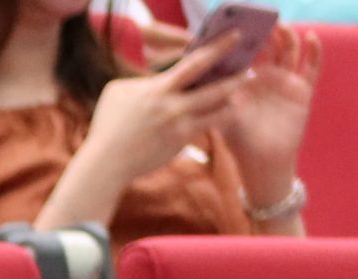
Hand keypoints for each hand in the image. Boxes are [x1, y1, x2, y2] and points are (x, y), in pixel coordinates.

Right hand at [77, 46, 244, 190]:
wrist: (106, 163)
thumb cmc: (107, 125)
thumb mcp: (118, 91)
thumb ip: (142, 79)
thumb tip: (160, 74)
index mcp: (158, 89)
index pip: (195, 62)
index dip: (218, 47)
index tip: (235, 37)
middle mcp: (173, 107)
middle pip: (215, 87)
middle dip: (236, 75)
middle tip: (252, 67)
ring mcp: (179, 126)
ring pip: (217, 109)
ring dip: (233, 98)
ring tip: (244, 91)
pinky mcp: (181, 142)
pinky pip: (207, 126)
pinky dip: (219, 116)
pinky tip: (227, 110)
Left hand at [215, 23, 321, 202]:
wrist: (262, 163)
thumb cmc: (239, 140)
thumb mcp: (223, 115)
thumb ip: (214, 98)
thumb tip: (193, 81)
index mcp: (247, 80)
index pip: (248, 53)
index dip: (245, 39)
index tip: (237, 25)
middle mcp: (268, 76)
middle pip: (271, 46)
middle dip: (267, 33)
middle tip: (261, 22)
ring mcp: (287, 81)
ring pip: (291, 51)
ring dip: (288, 37)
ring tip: (282, 27)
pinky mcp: (304, 90)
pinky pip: (312, 67)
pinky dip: (314, 51)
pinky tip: (310, 37)